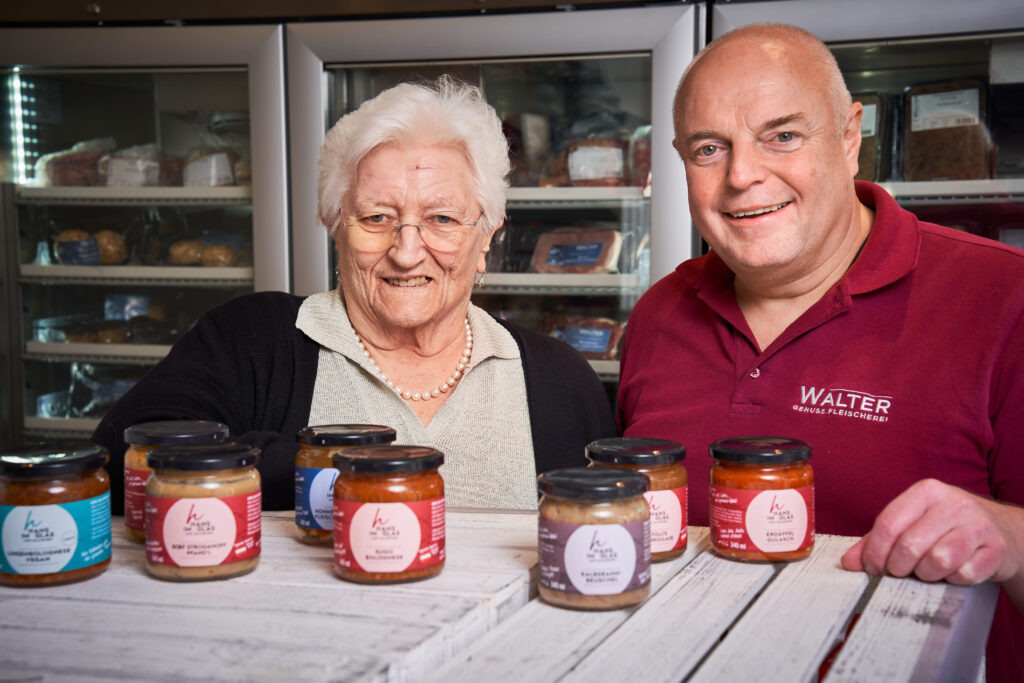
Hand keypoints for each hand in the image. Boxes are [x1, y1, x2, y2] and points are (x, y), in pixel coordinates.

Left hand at [841, 479, 1023, 605]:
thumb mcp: (912, 523)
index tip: (872, 568)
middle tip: (900, 572)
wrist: (1002, 530)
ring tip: (928, 571)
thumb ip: (877, 540)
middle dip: (898, 568)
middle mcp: (953, 503)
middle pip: (909, 546)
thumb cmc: (946, 527)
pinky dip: (954, 580)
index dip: (874, 552)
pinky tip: (954, 572)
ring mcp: (977, 525)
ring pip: (938, 561)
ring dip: (927, 575)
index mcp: (926, 491)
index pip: (888, 524)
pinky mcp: (996, 548)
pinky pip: (965, 574)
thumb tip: (849, 562)